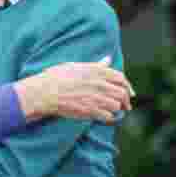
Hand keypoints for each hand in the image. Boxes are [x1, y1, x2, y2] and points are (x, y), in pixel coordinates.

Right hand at [15, 56, 134, 122]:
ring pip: (117, 105)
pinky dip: (109, 117)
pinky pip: (108, 116)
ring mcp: (96, 98)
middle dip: (125, 100)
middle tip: (125, 106)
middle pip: (122, 93)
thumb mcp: (77, 66)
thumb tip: (108, 59)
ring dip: (116, 109)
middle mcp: (100, 84)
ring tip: (112, 110)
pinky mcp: (91, 111)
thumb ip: (96, 65)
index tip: (129, 93)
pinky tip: (104, 116)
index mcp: (97, 71)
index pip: (121, 78)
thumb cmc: (58, 77)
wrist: (46, 92)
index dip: (128, 86)